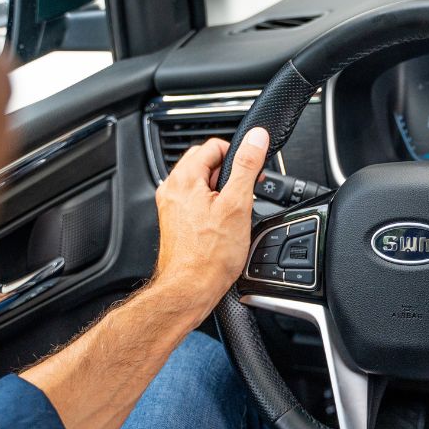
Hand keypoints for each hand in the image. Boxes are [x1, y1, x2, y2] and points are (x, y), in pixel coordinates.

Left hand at [151, 127, 268, 317]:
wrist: (190, 289)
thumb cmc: (210, 256)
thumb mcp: (237, 204)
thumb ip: (246, 166)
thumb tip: (256, 138)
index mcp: (184, 178)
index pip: (214, 146)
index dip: (238, 157)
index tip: (251, 174)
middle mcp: (172, 188)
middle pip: (206, 163)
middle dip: (229, 174)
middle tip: (244, 195)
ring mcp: (172, 206)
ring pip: (202, 184)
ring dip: (221, 192)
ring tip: (234, 214)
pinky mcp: (175, 222)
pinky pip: (196, 202)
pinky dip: (212, 207)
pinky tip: (222, 226)